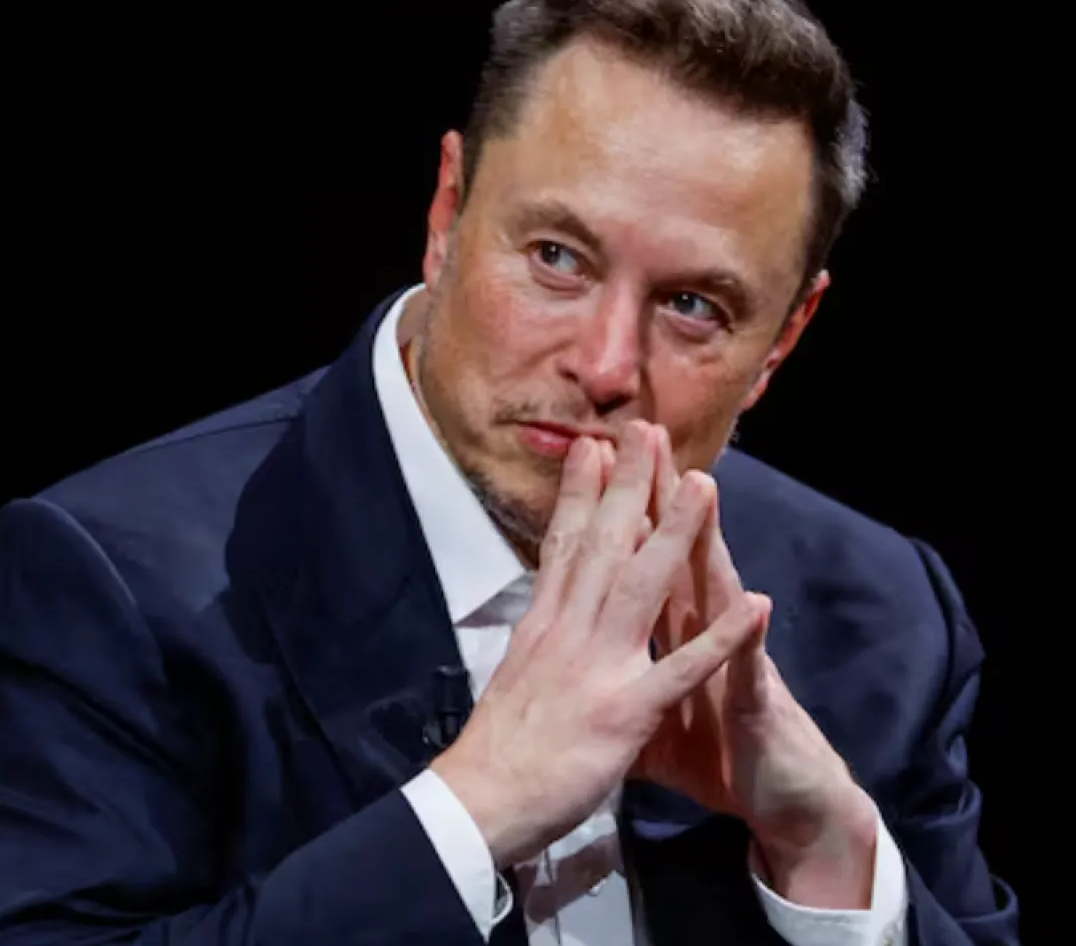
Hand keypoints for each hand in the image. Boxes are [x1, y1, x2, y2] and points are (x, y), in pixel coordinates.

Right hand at [431, 421, 769, 866]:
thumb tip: (537, 624)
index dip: (579, 494)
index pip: (563, 547)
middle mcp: (566, 632)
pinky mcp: (624, 710)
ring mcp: (596, 666)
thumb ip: (535, 647)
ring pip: (642, 583)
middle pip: (602, 545)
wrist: (479, 803)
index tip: (593, 448)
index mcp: (541, 628)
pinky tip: (754, 606)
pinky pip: (682, 668)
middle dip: (628, 485)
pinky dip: (721, 637)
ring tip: (705, 484)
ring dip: (676, 531)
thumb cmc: (492, 754)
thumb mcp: (510, 681)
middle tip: (648, 431)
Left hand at [632, 429, 878, 907]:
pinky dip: (747, 640)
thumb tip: (577, 657)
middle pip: (670, 553)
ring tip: (702, 484)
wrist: (781, 799)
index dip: (609, 514)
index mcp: (666, 633)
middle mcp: (699, 634)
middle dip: (653, 497)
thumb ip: (620, 674)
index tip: (588, 458)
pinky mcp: (756, 704)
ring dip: (708, 540)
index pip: (632, 560)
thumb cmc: (715, 755)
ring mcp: (732, 660)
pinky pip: (749, 671)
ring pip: (715, 590)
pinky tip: (758, 605)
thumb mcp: (649, 715)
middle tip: (640, 435)